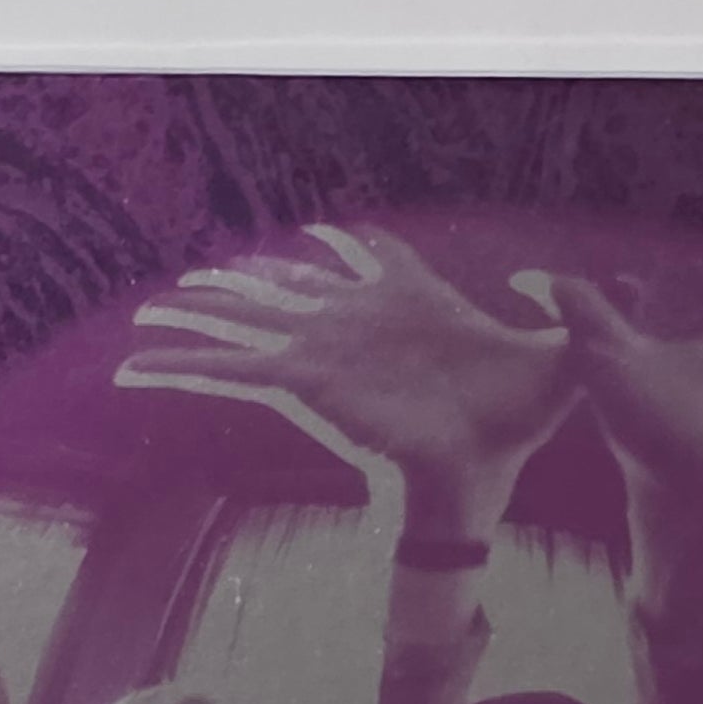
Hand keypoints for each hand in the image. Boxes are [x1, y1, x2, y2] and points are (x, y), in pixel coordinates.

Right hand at [117, 225, 574, 538]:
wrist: (484, 465)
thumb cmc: (517, 419)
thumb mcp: (557, 353)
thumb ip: (563, 315)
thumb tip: (560, 283)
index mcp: (406, 308)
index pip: (372, 262)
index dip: (350, 249)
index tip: (326, 238)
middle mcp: (353, 327)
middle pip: (283, 293)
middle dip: (236, 290)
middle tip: (192, 286)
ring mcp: (321, 353)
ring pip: (244, 326)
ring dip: (193, 322)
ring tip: (143, 324)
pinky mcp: (302, 380)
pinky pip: (235, 370)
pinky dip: (184, 368)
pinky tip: (139, 365)